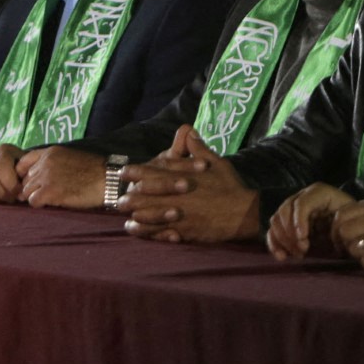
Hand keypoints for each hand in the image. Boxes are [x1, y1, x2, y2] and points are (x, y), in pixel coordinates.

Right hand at [0, 144, 26, 202]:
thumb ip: (27, 174)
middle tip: (13, 198)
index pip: (2, 168)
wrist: (6, 161)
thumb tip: (22, 193)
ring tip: (6, 197)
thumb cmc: (20, 166)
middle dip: (4, 194)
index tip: (20, 192)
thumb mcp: (27, 164)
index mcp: (3, 150)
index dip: (11, 184)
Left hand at [18, 146, 105, 208]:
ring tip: (50, 200)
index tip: (32, 183)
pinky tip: (52, 204)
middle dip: (32, 189)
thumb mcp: (69, 157)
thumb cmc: (93, 171)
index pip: (23, 162)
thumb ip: (52, 163)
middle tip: (44, 195)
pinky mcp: (50, 191)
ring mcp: (47, 176)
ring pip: (26, 191)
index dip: (24, 175)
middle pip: (25, 180)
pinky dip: (40, 205)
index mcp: (49, 152)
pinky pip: (33, 201)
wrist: (108, 180)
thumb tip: (37, 176)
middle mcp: (45, 162)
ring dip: (36, 197)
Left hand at [119, 128, 259, 243]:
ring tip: (126, 218)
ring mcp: (180, 215)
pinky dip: (149, 233)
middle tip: (118, 200)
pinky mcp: (185, 232)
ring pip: (150, 216)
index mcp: (182, 178)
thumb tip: (188, 130)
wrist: (245, 213)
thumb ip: (198, 148)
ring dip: (137, 217)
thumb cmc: (230, 186)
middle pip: (146, 196)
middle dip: (130, 198)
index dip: (135, 172)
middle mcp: (177, 196)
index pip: (153, 172)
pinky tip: (141, 233)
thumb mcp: (215, 162)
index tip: (122, 171)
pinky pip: (162, 233)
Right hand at [267, 183, 355, 261]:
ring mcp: (292, 208)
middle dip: (290, 232)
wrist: (353, 229)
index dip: (299, 220)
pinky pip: (273, 230)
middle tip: (302, 249)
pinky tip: (282, 256)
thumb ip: (339, 226)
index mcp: (319, 193)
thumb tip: (327, 235)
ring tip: (298, 254)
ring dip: (283, 239)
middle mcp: (302, 196)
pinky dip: (274, 243)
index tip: (302, 238)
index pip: (301, 203)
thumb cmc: (354, 224)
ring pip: (276, 220)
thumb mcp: (351, 222)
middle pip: (285, 210)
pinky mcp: (287, 222)